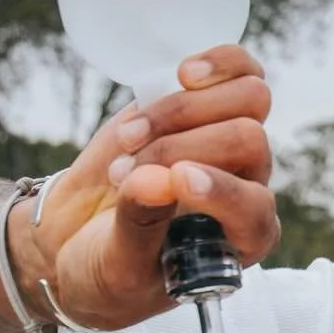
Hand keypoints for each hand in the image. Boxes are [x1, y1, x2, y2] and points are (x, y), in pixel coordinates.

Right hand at [17, 46, 278, 332]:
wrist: (79, 239)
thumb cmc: (108, 268)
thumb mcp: (116, 264)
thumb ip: (139, 226)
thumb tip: (154, 180)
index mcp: (243, 239)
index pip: (254, 206)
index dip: (220, 189)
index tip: (173, 179)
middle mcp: (247, 187)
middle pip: (247, 140)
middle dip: (177, 147)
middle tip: (123, 172)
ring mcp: (228, 144)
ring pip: (249, 100)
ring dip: (181, 110)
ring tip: (129, 139)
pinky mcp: (202, 108)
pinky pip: (239, 71)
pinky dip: (215, 64)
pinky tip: (180, 73)